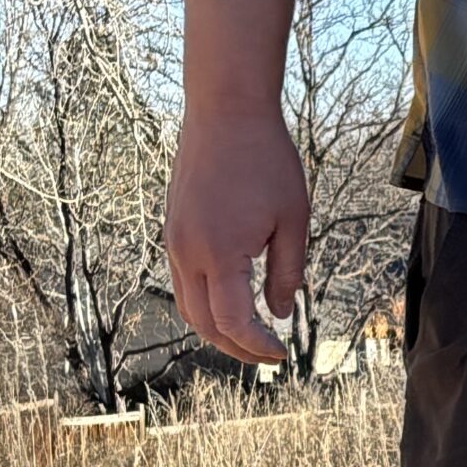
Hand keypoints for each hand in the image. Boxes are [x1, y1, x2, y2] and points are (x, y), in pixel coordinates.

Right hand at [164, 104, 309, 364]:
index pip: (232, 322)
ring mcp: (174, 240)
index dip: (257, 345)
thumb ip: (287, 272)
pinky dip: (204, 303)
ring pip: (187, 305)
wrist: (225, 111)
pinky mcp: (173, 228)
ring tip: (250, 337)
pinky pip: (182, 281)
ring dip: (216, 329)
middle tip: (268, 355)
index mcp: (218, 253)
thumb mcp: (293, 220)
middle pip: (203, 323)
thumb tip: (280, 312)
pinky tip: (230, 303)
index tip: (282, 353)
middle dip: (235, 347)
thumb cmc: (266, 160)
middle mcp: (186, 251)